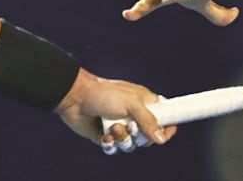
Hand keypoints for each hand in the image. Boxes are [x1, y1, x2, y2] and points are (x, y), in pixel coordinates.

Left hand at [55, 68, 176, 152]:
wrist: (75, 97)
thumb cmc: (103, 93)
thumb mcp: (131, 103)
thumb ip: (148, 120)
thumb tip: (161, 139)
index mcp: (143, 104)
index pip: (164, 117)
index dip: (167, 127)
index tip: (167, 134)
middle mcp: (133, 117)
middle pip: (149, 138)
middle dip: (140, 137)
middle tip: (132, 127)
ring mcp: (119, 127)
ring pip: (131, 146)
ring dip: (123, 140)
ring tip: (114, 128)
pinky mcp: (106, 136)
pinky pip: (114, 149)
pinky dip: (110, 144)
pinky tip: (105, 135)